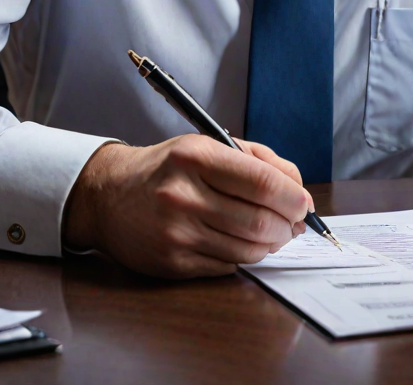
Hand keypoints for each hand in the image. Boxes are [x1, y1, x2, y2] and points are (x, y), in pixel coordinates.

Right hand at [62, 135, 310, 277]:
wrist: (108, 196)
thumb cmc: (167, 168)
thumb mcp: (208, 146)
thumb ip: (258, 160)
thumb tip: (298, 188)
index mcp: (196, 157)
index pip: (262, 182)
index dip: (293, 197)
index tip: (303, 204)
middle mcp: (183, 195)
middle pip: (259, 220)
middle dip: (287, 225)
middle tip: (292, 223)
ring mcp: (176, 232)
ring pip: (248, 249)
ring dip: (270, 243)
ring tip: (271, 232)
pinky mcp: (172, 263)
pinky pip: (228, 266)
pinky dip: (244, 256)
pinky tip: (239, 242)